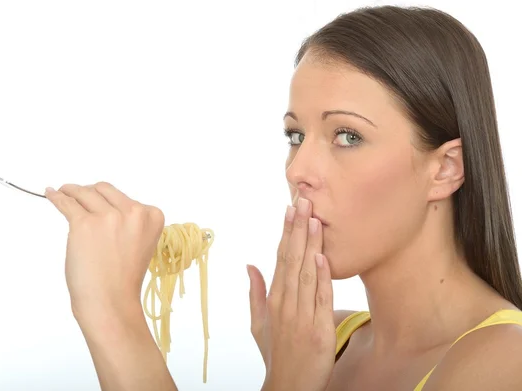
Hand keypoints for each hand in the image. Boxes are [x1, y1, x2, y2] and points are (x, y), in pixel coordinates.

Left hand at [44, 182, 164, 318]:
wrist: (111, 302)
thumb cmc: (123, 280)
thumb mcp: (140, 244)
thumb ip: (129, 223)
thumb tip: (101, 205)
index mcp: (152, 216)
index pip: (127, 198)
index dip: (110, 201)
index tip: (100, 205)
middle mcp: (133, 213)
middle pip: (105, 190)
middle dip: (91, 192)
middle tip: (78, 195)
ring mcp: (108, 217)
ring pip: (85, 193)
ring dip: (72, 190)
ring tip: (63, 191)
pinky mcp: (84, 224)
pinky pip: (67, 203)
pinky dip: (57, 197)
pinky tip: (51, 194)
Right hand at [247, 198, 334, 390]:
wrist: (288, 387)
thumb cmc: (276, 354)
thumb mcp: (258, 323)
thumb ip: (255, 293)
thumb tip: (250, 265)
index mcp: (273, 300)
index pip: (280, 258)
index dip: (286, 232)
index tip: (291, 208)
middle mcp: (285, 304)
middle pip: (292, 260)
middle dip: (299, 229)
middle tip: (305, 201)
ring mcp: (302, 317)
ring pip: (306, 275)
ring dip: (311, 245)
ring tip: (315, 220)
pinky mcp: (319, 331)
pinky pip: (320, 300)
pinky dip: (322, 278)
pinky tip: (322, 257)